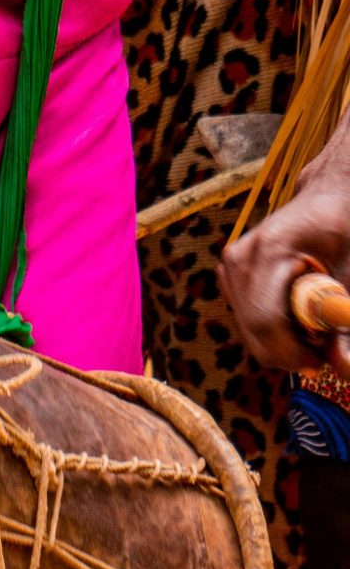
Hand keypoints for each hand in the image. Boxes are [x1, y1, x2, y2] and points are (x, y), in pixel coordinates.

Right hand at [219, 134, 349, 376]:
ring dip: (285, 341)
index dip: (295, 353)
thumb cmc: (342, 227)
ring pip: (251, 333)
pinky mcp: (229, 276)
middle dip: (292, 350)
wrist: (326, 199)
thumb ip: (346, 320)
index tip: (324, 359)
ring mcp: (230, 268)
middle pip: (255, 333)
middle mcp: (238, 259)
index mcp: (267, 251)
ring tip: (315, 321)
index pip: (266, 322)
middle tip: (326, 341)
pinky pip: (248, 322)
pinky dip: (274, 330)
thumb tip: (344, 368)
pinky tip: (297, 313)